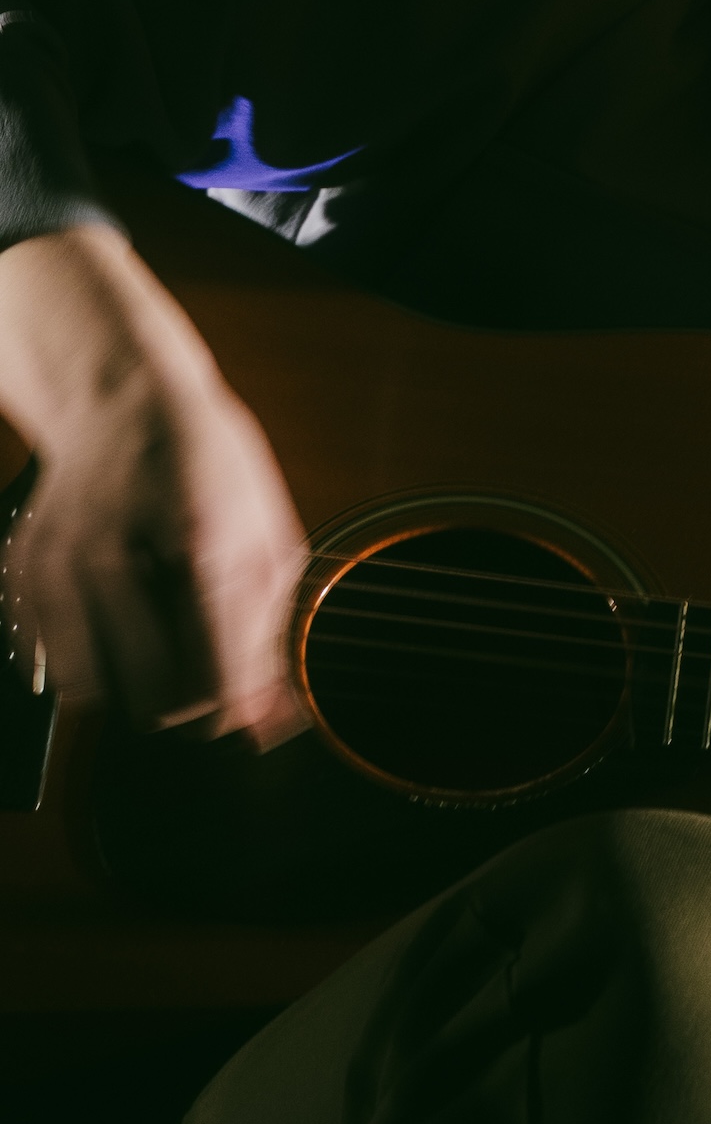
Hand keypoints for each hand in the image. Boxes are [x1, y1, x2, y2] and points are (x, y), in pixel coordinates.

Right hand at [0, 225, 307, 746]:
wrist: (120, 396)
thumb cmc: (206, 463)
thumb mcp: (266, 533)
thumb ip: (270, 632)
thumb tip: (271, 726)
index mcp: (202, 539)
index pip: (215, 676)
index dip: (237, 711)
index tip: (248, 714)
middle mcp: (117, 556)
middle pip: (157, 703)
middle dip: (192, 704)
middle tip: (209, 667)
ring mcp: (63, 566)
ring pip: (100, 698)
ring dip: (136, 689)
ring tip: (162, 637)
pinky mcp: (26, 576)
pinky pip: (60, 670)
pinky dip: (94, 665)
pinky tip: (120, 618)